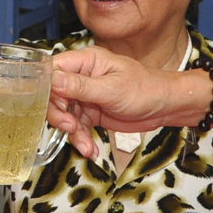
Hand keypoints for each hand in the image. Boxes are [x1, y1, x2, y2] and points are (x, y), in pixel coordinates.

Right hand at [47, 47, 198, 156]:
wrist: (165, 106)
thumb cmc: (145, 89)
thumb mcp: (111, 89)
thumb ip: (80, 87)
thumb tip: (53, 80)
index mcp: (86, 62)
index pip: (53, 70)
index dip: (47, 89)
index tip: (52, 105)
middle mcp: (82, 77)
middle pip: (55, 96)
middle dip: (59, 115)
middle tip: (70, 127)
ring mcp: (86, 96)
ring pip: (65, 115)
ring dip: (73, 133)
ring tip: (86, 146)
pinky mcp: (92, 113)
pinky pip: (78, 127)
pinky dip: (82, 139)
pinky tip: (91, 150)